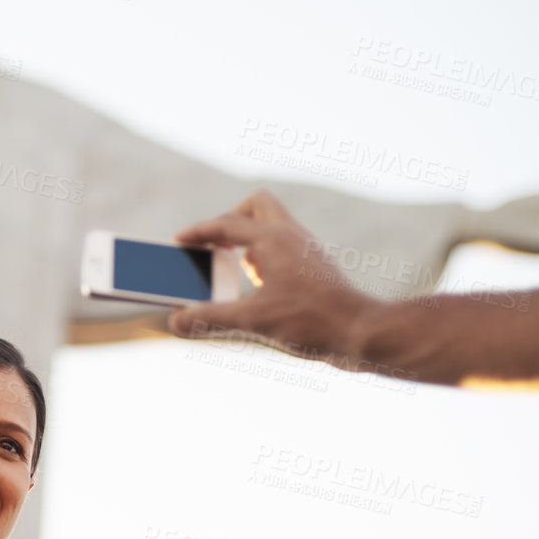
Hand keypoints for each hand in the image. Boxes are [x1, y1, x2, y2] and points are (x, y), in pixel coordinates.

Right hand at [166, 190, 380, 364]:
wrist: (362, 334)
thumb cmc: (313, 322)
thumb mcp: (253, 321)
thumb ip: (210, 318)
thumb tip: (176, 321)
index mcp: (274, 239)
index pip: (226, 223)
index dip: (197, 232)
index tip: (178, 242)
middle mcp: (292, 236)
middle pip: (256, 205)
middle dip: (230, 220)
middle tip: (215, 247)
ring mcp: (306, 250)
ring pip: (272, 225)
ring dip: (248, 240)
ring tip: (233, 271)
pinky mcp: (314, 267)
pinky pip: (283, 247)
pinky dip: (264, 258)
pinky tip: (259, 288)